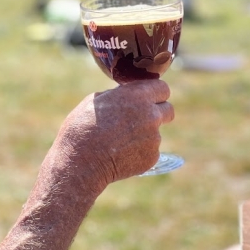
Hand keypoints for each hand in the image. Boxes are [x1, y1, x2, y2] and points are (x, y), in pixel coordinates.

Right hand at [56, 80, 173, 186]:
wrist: (81, 161)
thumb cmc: (82, 127)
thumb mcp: (97, 100)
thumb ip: (120, 95)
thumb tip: (127, 96)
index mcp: (138, 96)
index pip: (163, 88)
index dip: (156, 93)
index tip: (151, 98)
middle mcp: (152, 115)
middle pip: (169, 110)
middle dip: (159, 112)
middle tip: (142, 119)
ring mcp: (154, 137)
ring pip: (156, 132)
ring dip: (145, 135)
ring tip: (120, 142)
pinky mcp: (153, 157)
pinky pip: (151, 151)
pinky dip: (140, 152)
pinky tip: (122, 154)